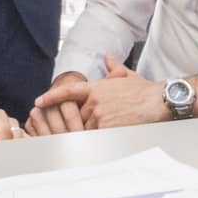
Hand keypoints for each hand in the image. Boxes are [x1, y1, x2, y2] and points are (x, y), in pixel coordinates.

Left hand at [33, 54, 168, 131]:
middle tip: (85, 127)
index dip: (51, 97)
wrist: (158, 101)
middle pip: (76, 116)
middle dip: (80, 122)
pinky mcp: (107, 128)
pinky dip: (96, 140)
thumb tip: (108, 56)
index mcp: (97, 88)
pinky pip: (95, 137)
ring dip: (89, 132)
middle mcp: (95, 101)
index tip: (39, 101)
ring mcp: (100, 115)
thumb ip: (114, 67)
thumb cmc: (145, 91)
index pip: (68, 91)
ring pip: (85, 129)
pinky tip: (102, 140)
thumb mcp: (127, 75)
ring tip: (95, 134)